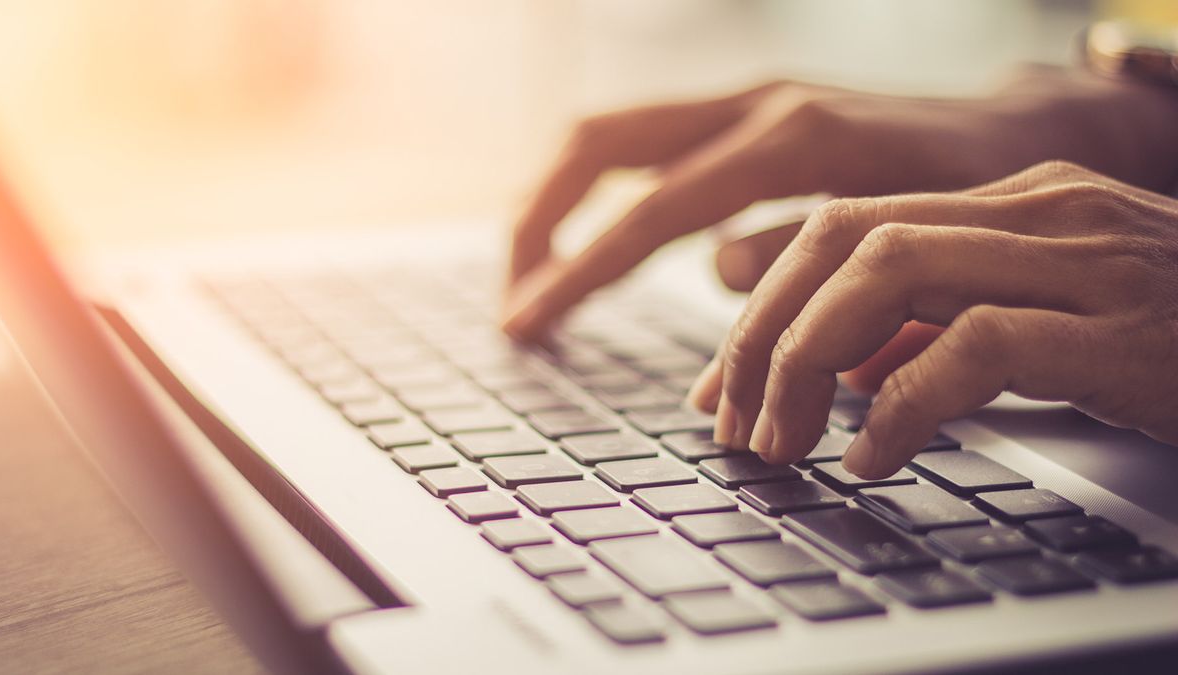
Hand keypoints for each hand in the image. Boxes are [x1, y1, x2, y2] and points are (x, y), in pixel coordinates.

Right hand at [502, 67, 1177, 339]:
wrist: (1024, 129)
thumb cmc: (980, 194)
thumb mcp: (910, 239)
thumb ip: (809, 256)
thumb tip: (718, 273)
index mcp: (794, 139)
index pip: (652, 209)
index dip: (580, 271)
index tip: (526, 323)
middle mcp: (756, 103)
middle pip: (600, 142)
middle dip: (539, 220)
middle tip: (513, 297)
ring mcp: (748, 100)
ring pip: (614, 134)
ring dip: (559, 202)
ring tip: (534, 276)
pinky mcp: (748, 114)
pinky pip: (648, 145)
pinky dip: (605, 195)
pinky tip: (596, 245)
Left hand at [687, 160, 1177, 478]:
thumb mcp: (1046, 327)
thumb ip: (943, 331)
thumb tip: (843, 371)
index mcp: (1012, 201)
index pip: (844, 226)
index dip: (763, 304)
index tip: (722, 384)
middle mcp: (1038, 210)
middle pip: (844, 239)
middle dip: (765, 333)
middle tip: (732, 421)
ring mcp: (1083, 259)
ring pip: (890, 272)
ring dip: (809, 361)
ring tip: (782, 441)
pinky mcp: (1121, 329)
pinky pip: (975, 346)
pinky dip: (903, 404)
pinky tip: (872, 459)